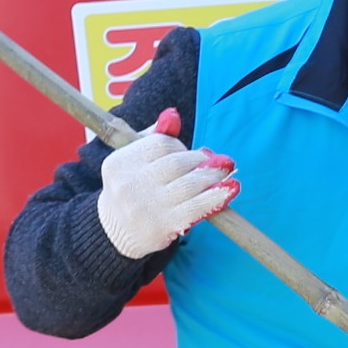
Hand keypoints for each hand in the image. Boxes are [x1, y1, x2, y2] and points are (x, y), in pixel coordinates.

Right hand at [97, 107, 238, 259]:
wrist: (117, 231)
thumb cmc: (133, 189)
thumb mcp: (134, 162)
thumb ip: (152, 138)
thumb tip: (172, 116)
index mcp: (119, 162)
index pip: (160, 144)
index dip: (182, 147)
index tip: (194, 154)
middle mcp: (129, 183)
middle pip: (176, 164)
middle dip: (202, 161)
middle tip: (221, 162)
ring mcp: (146, 206)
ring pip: (189, 185)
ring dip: (214, 177)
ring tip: (228, 172)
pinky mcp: (163, 225)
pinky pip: (196, 208)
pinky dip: (217, 197)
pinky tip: (230, 190)